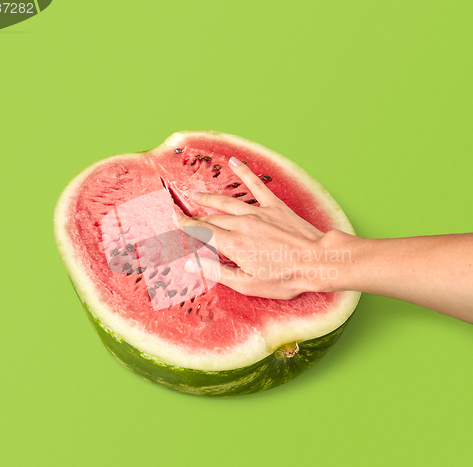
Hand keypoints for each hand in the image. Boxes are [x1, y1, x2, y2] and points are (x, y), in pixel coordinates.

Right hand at [176, 157, 350, 298]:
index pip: (201, 230)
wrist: (317, 261)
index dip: (184, 223)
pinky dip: (244, 172)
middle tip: (181, 212)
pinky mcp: (274, 206)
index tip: (171, 216)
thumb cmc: (284, 278)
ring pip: (227, 202)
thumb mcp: (247, 284)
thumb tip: (191, 265)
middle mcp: (241, 224)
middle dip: (194, 216)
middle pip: (211, 217)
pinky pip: (256, 185)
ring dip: (209, 198)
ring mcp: (258, 212)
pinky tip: (234, 162)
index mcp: (233, 243)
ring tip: (196, 195)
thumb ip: (217, 272)